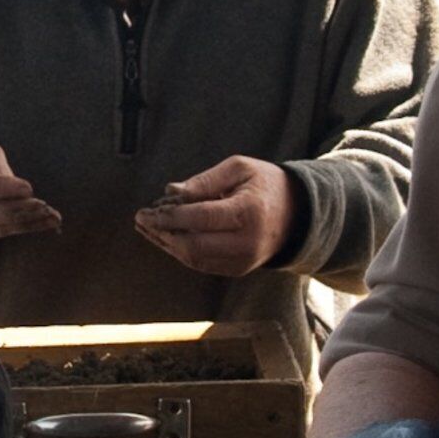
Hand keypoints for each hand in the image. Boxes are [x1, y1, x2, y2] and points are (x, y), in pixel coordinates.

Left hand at [132, 154, 296, 277]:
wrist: (297, 215)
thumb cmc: (265, 184)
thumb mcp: (239, 168)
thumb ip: (204, 181)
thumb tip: (171, 191)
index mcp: (248, 212)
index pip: (201, 218)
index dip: (170, 216)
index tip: (147, 210)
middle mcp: (246, 242)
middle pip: (193, 245)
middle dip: (162, 233)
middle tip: (141, 219)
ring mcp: (243, 260)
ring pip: (194, 258)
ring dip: (166, 244)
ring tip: (146, 228)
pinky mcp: (238, 269)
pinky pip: (202, 263)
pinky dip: (180, 251)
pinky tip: (164, 237)